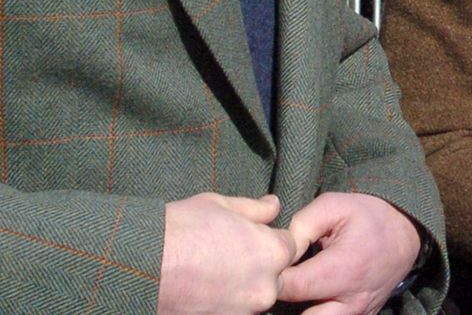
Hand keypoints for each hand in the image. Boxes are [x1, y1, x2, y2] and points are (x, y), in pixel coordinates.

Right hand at [157, 192, 296, 314]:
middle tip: (230, 256)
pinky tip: (206, 290)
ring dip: (242, 287)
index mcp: (272, 252)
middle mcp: (265, 288)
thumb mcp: (221, 204)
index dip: (272, 239)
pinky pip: (234, 312)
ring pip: (254, 298)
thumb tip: (274, 205)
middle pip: (275, 277)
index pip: (290, 246)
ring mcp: (244, 313)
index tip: (254, 237)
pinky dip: (225, 304)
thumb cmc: (182, 228)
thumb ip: (255, 209)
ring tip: (214, 274)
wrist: (144, 266)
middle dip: (259, 266)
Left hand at [279, 191, 421, 313]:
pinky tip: (310, 296)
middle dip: (282, 304)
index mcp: (341, 271)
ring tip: (292, 290)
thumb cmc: (367, 216)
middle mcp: (349, 302)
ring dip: (301, 310)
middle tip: (275, 283)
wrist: (405, 232)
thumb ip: (301, 225)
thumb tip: (279, 249)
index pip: (290, 288)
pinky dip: (316, 312)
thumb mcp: (334, 205)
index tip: (265, 265)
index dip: (271, 278)